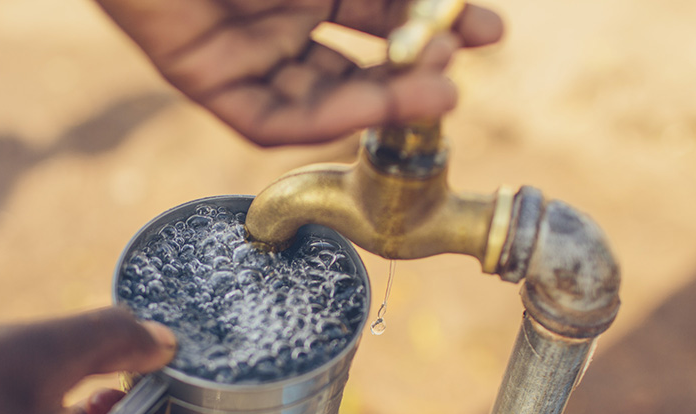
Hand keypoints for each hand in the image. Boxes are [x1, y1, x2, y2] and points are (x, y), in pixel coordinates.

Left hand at [95, 0, 503, 144]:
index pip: (384, 12)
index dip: (435, 23)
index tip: (488, 31)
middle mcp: (283, 14)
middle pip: (358, 60)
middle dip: (414, 67)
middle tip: (462, 68)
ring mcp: (246, 49)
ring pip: (319, 95)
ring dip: (378, 99)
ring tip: (434, 92)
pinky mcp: (207, 79)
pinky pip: (268, 118)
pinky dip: (318, 118)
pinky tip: (367, 108)